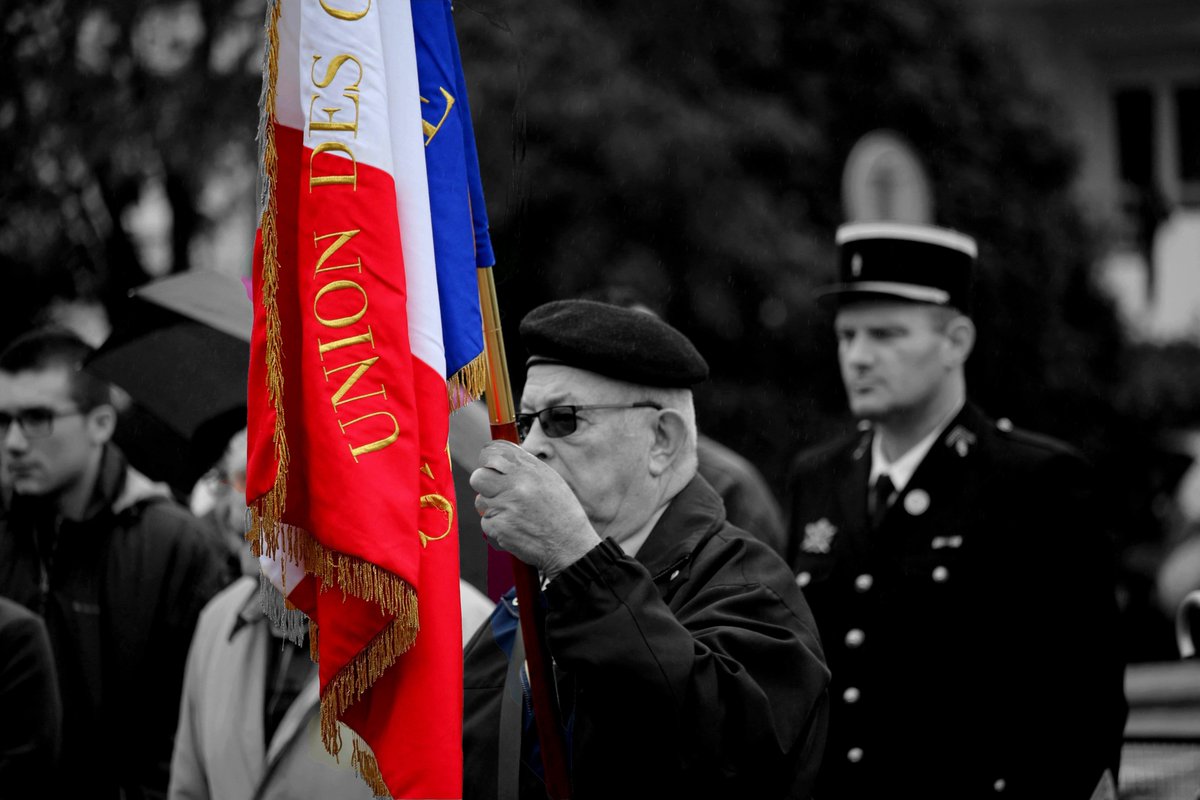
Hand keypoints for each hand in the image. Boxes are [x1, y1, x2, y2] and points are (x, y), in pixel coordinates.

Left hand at [470, 440, 601, 577]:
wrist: (569, 545)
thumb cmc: (561, 512)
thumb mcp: (549, 479)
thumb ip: (523, 467)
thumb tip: (498, 460)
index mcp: (529, 469)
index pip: (491, 452)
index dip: (487, 461)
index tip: (491, 468)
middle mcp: (516, 484)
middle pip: (478, 477)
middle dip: (484, 485)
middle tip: (497, 492)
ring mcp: (506, 506)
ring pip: (481, 502)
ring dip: (492, 508)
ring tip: (515, 515)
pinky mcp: (499, 527)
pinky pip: (486, 522)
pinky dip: (497, 527)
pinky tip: (516, 528)